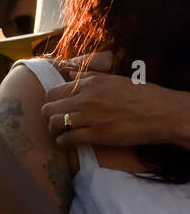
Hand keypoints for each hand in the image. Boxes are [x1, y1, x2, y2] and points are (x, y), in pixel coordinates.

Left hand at [42, 69, 183, 146]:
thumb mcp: (114, 79)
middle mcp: (86, 98)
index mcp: (90, 83)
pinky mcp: (97, 135)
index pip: (53, 91)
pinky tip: (66, 142)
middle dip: (49, 116)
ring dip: (53, 130)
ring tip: (59, 133)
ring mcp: (90, 117)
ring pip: (54, 123)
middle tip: (55, 121)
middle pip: (49, 108)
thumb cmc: (143, 95)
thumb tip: (65, 71)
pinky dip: (62, 142)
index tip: (56, 107)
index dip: (52, 101)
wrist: (163, 113)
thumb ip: (88, 76)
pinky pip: (68, 138)